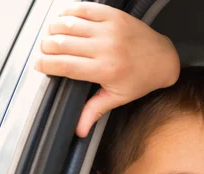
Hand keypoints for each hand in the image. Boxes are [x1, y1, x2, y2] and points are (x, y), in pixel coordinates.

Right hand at [36, 3, 179, 136]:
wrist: (163, 59)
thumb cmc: (141, 79)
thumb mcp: (118, 97)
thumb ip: (94, 111)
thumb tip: (79, 131)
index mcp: (106, 70)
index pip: (63, 65)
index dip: (44, 64)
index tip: (40, 66)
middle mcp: (106, 48)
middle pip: (59, 43)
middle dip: (46, 48)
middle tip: (47, 53)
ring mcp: (109, 29)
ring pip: (66, 24)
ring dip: (53, 30)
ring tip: (54, 38)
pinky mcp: (112, 15)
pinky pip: (81, 9)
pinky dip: (67, 13)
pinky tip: (65, 22)